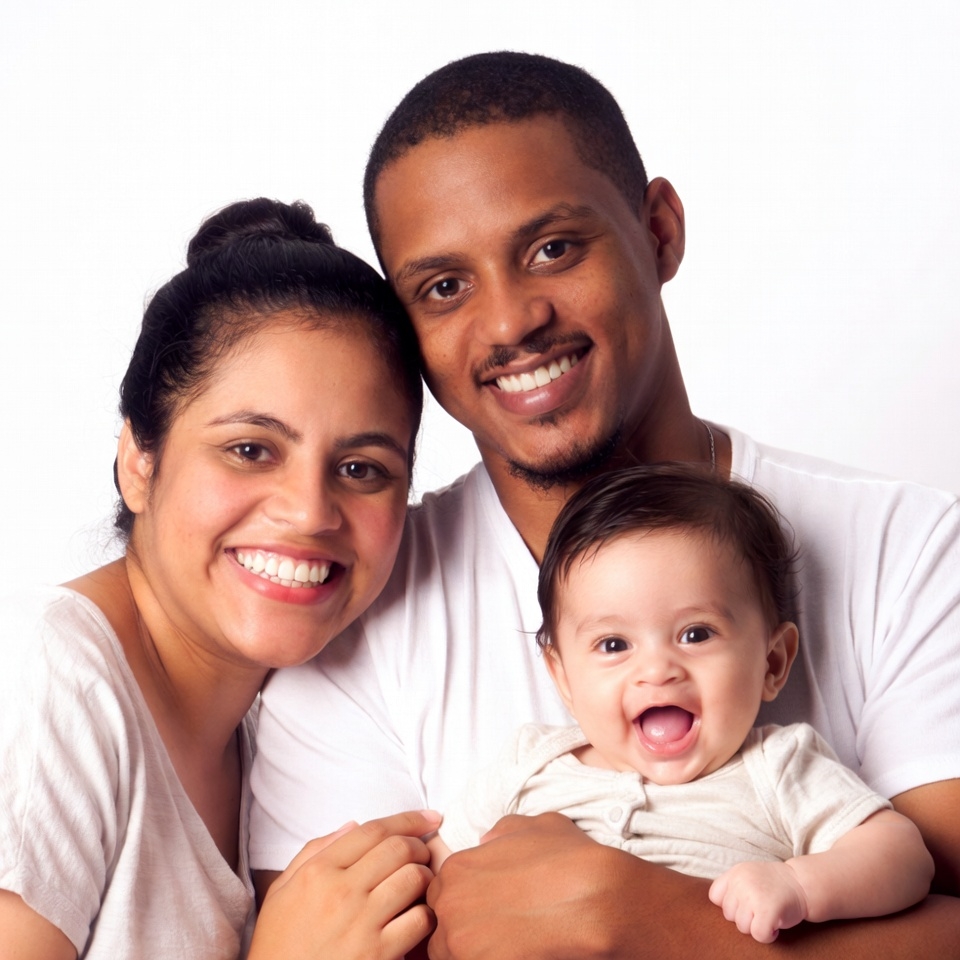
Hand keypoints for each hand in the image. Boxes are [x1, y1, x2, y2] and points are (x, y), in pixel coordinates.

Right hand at [249, 809, 439, 959]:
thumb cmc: (278, 946)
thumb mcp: (281, 893)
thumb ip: (313, 852)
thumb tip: (352, 826)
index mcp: (318, 871)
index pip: (372, 830)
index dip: (408, 819)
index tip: (429, 817)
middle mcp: (342, 891)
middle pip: (399, 848)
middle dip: (420, 846)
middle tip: (424, 854)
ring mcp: (362, 922)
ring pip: (414, 878)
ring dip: (426, 877)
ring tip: (423, 884)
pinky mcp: (379, 954)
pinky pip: (419, 920)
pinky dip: (427, 914)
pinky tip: (419, 917)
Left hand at [426, 812, 646, 959]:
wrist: (595, 899)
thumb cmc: (568, 860)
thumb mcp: (535, 826)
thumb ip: (502, 832)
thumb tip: (488, 840)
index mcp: (456, 868)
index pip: (441, 894)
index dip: (465, 904)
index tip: (489, 910)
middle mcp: (450, 904)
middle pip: (441, 927)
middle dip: (464, 931)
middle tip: (499, 932)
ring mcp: (460, 942)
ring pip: (451, 955)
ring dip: (474, 952)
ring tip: (508, 946)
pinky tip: (518, 954)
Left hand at [708, 860, 808, 942]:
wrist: (802, 884)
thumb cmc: (774, 884)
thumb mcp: (748, 875)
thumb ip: (732, 886)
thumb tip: (719, 908)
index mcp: (735, 873)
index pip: (715, 897)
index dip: (730, 905)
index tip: (746, 904)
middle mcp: (741, 882)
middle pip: (729, 915)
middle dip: (745, 917)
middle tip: (761, 910)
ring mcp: (753, 896)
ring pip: (742, 927)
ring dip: (756, 927)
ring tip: (768, 915)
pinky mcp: (767, 911)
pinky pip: (758, 935)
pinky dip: (767, 936)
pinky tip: (775, 926)